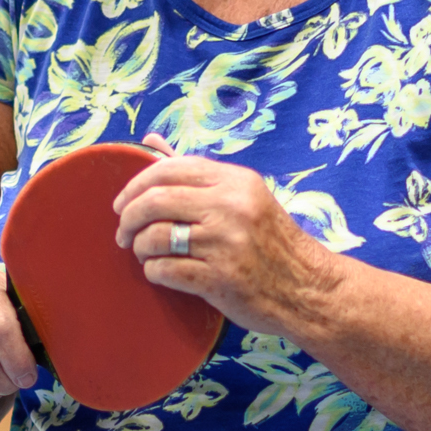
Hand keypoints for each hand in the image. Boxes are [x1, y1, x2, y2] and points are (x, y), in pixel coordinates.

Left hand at [113, 134, 338, 337]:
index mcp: (236, 181)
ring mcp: (225, 244)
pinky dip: (153, 271)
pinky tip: (161, 272)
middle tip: (123, 232)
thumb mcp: (244, 197)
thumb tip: (151, 141)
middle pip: (154, 201)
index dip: (135, 185)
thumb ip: (195, 172)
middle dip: (128, 218)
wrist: (307, 290)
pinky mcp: (219, 279)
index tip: (123, 203)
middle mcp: (230, 207)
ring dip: (139, 247)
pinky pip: (164, 270)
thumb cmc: (271, 242)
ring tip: (144, 254)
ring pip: (154, 237)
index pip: (168, 169)